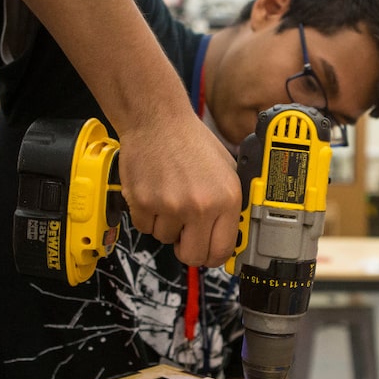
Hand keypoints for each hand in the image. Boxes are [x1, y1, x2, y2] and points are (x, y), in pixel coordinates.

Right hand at [118, 110, 241, 267]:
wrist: (157, 121)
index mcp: (227, 198)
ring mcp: (171, 206)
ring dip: (167, 225)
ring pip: (166, 239)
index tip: (209, 253)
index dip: (214, 256)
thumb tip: (233, 236)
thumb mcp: (227, 171)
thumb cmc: (191, 143)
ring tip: (170, 196)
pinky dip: (148, 215)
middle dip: (189, 248)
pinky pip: (145, 228)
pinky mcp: (145, 203)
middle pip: (193, 256)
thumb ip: (229, 205)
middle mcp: (201, 205)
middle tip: (186, 234)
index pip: (223, 250)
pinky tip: (155, 192)